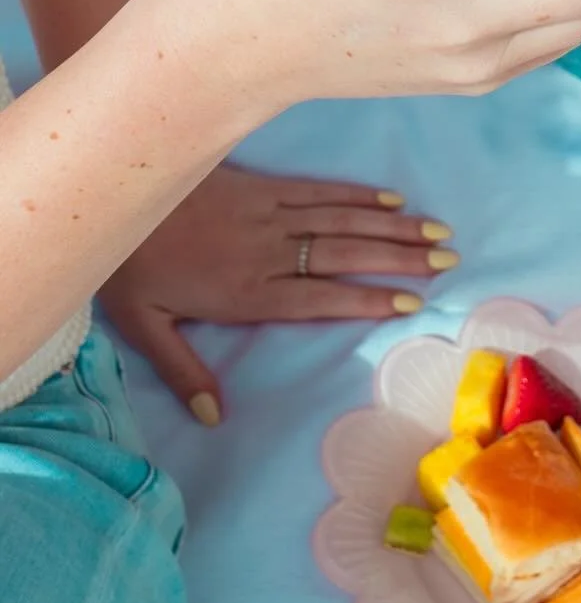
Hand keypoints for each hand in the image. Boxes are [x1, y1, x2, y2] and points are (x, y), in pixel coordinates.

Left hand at [101, 166, 455, 422]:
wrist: (111, 188)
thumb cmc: (129, 263)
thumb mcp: (144, 327)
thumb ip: (183, 370)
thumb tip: (213, 417)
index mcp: (246, 291)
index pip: (319, 297)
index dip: (365, 298)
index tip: (408, 303)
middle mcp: (268, 251)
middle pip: (344, 255)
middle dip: (399, 259)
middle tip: (447, 261)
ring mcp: (268, 213)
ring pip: (342, 221)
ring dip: (392, 227)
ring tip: (436, 233)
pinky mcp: (262, 185)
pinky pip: (318, 190)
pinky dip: (357, 195)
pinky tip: (390, 199)